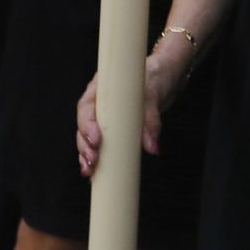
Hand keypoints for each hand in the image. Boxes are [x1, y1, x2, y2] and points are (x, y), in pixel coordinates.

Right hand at [76, 41, 191, 175]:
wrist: (165, 76)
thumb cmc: (155, 76)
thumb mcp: (155, 93)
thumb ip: (151, 119)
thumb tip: (152, 147)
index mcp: (102, 87)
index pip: (87, 106)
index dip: (87, 125)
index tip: (96, 140)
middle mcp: (99, 102)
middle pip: (84, 125)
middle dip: (85, 145)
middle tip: (93, 161)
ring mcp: (105, 115)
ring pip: (89, 137)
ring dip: (87, 155)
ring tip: (90, 171)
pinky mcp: (114, 128)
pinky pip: (101, 143)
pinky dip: (98, 158)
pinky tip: (95, 174)